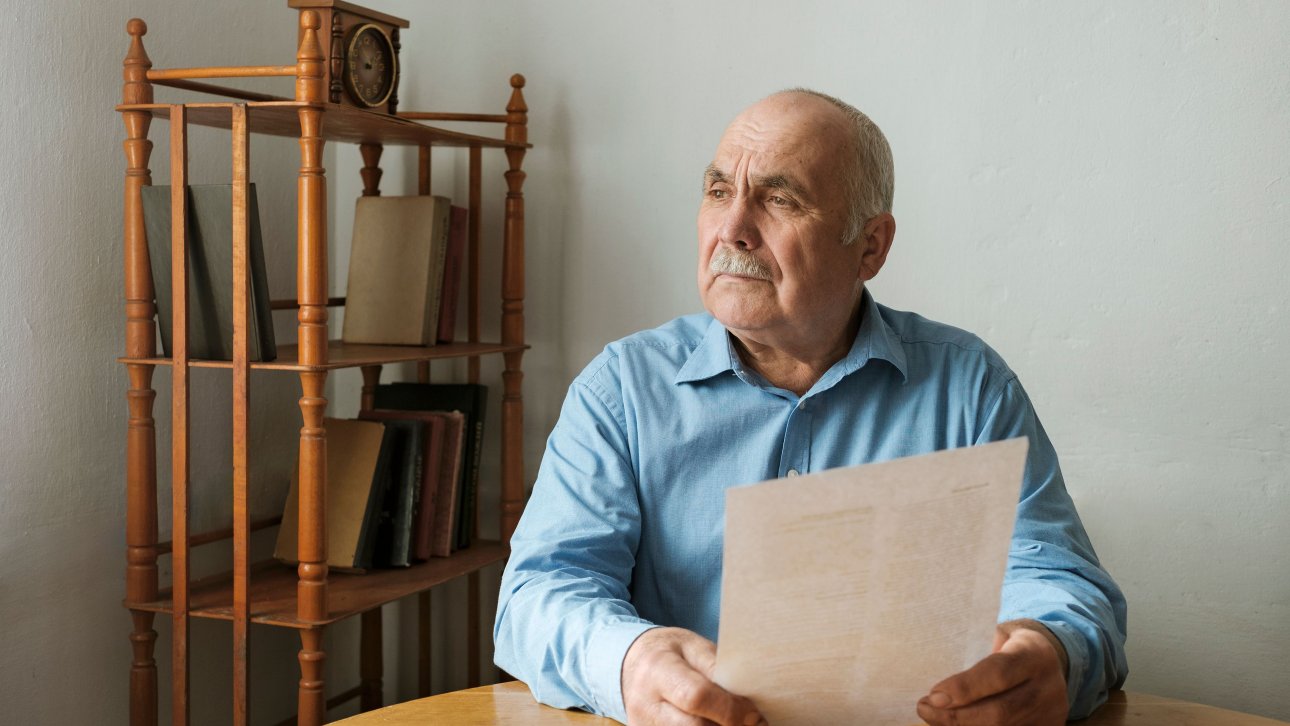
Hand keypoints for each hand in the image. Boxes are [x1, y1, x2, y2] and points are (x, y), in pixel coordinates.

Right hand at [621, 627, 764, 725]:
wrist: (631, 664)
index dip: (729, 709)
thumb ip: (717, 669)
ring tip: (735, 723)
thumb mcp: (693, 646)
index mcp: (658, 670)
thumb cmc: (669, 653)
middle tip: (753, 724)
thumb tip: (746, 700)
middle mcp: (644, 704)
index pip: (695, 696)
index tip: (755, 714)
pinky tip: (717, 724)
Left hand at [916, 619, 1067, 725]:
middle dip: (957, 716)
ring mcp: (1050, 713)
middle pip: (1000, 712)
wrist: (1056, 663)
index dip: (964, 688)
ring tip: (934, 718)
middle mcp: (1046, 687)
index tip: (933, 696)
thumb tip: (939, 693)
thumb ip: (975, 656)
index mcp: (1033, 654)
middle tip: (924, 709)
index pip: (998, 673)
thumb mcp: (1000, 637)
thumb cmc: (1013, 648)